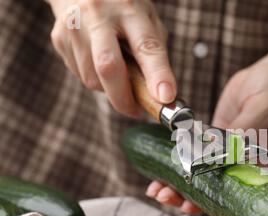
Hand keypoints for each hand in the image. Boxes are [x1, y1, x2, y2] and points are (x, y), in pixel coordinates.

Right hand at [47, 0, 176, 116]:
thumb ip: (153, 53)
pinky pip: (81, 75)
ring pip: (92, 79)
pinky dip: (96, 80)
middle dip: (124, 98)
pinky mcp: (59, 39)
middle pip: (108, 66)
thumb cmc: (123, 9)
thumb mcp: (146, 20)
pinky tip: (99, 62)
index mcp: (129, 9)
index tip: (165, 98)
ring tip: (119, 74)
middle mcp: (98, 15)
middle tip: (137, 111)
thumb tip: (159, 95)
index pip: (146, 45)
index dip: (157, 75)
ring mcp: (74, 27)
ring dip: (110, 89)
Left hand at [145, 16, 267, 214]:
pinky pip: (197, 155)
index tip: (189, 203)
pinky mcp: (217, 140)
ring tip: (156, 190)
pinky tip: (162, 168)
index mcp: (263, 165)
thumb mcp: (262, 107)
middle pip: (217, 190)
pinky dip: (180, 162)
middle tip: (164, 196)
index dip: (212, 201)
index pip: (237, 192)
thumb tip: (227, 148)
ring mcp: (229, 153)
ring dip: (180, 184)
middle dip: (188, 197)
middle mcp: (245, 164)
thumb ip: (245, 129)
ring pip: (204, 176)